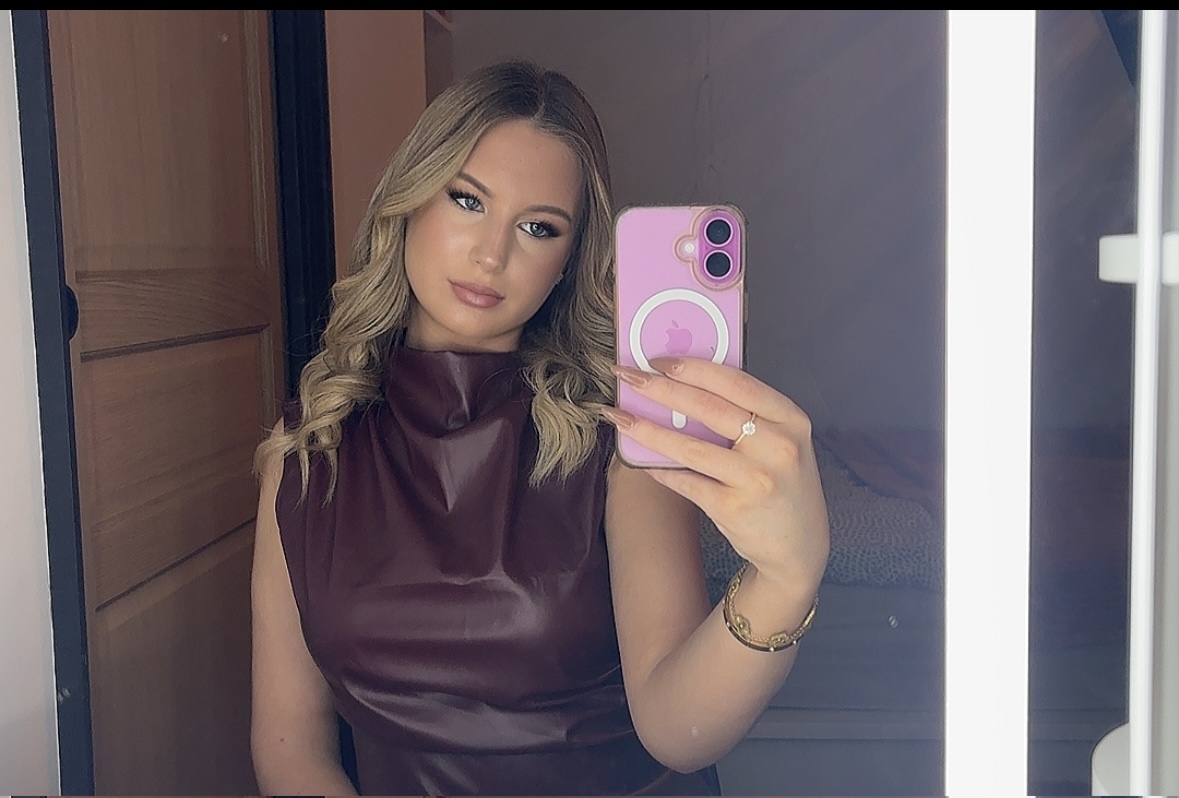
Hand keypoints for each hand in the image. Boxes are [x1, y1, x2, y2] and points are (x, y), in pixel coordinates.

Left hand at [603, 357, 829, 592]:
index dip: (694, 367)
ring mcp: (757, 479)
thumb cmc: (782, 485)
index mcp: (791, 419)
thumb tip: (684, 383)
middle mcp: (778, 446)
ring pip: (690, 446)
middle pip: (709, 408)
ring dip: (648, 429)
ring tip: (618, 416)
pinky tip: (640, 460)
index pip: (736, 382)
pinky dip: (660, 469)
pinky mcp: (734, 508)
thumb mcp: (782, 442)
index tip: (658, 359)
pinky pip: (686, 481)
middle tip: (627, 376)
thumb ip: (749, 415)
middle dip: (661, 389)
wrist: (798, 547)